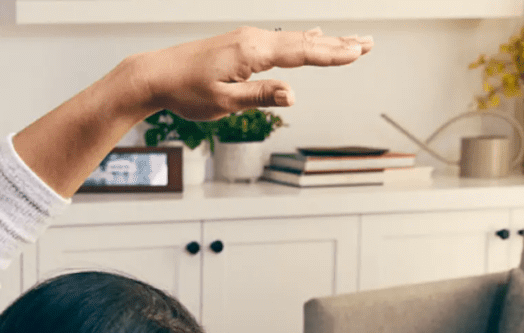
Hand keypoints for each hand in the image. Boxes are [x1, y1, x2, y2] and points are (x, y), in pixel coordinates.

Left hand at [130, 27, 373, 119]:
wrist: (154, 74)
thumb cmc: (185, 92)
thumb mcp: (223, 102)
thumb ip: (260, 97)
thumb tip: (294, 95)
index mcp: (252, 53)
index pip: (301, 53)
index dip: (332, 54)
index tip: (358, 52)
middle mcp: (252, 41)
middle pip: (304, 42)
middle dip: (338, 44)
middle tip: (369, 43)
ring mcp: (246, 40)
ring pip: (293, 40)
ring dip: (324, 42)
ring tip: (350, 41)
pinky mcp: (239, 45)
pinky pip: (279, 41)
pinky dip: (301, 40)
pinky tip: (311, 37)